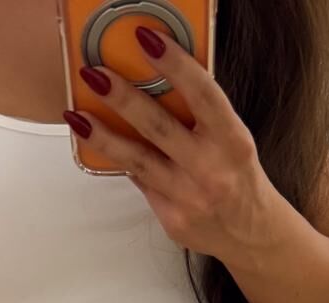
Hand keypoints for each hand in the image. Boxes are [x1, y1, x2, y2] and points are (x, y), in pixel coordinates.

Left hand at [67, 25, 276, 259]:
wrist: (251, 236)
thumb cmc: (238, 177)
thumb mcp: (233, 140)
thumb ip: (201, 115)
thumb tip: (153, 83)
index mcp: (232, 142)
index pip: (203, 95)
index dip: (175, 65)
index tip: (147, 39)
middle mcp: (211, 171)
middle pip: (159, 128)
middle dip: (122, 98)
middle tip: (94, 74)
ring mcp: (189, 198)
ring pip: (138, 161)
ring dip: (103, 136)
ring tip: (77, 115)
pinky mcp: (172, 220)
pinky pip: (141, 183)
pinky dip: (122, 162)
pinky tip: (102, 145)